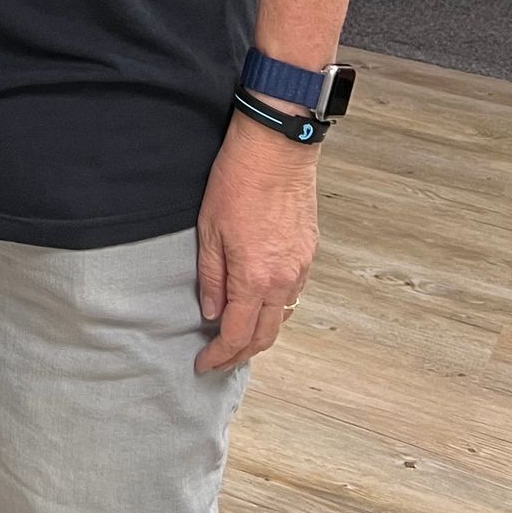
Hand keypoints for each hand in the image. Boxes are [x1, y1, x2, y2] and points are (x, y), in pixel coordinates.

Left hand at [193, 110, 319, 373]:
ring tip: (236, 337)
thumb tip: (211, 311)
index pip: (237, 335)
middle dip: (240, 354)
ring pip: (282, 318)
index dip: (219, 355)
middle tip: (218, 359)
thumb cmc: (238, 181)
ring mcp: (300, 267)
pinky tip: (258, 305)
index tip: (203, 364)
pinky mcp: (308, 253)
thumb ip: (211, 277)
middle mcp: (284, 280)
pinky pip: (293, 295)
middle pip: (265, 336)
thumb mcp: (208, 230)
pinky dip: (274, 309)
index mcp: (255, 278)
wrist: (277, 148)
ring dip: (260, 334)